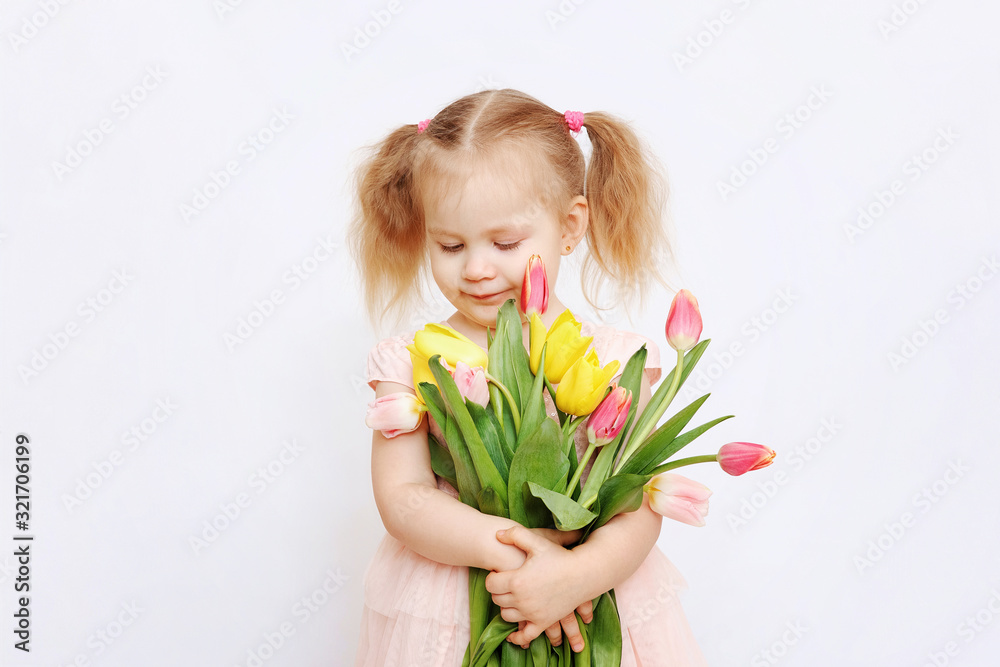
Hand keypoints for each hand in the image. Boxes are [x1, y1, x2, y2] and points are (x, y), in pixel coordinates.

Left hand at [485, 525, 591, 649]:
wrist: (584, 573)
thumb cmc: (560, 556)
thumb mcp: (537, 541)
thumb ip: (515, 535)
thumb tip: (496, 534)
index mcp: (517, 580)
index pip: (491, 584)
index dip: (492, 577)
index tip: (498, 572)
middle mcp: (522, 600)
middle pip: (497, 599)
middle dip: (499, 591)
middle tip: (505, 583)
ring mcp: (532, 613)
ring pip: (507, 615)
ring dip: (506, 607)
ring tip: (511, 598)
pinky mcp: (543, 622)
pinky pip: (525, 635)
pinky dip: (517, 637)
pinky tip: (512, 634)